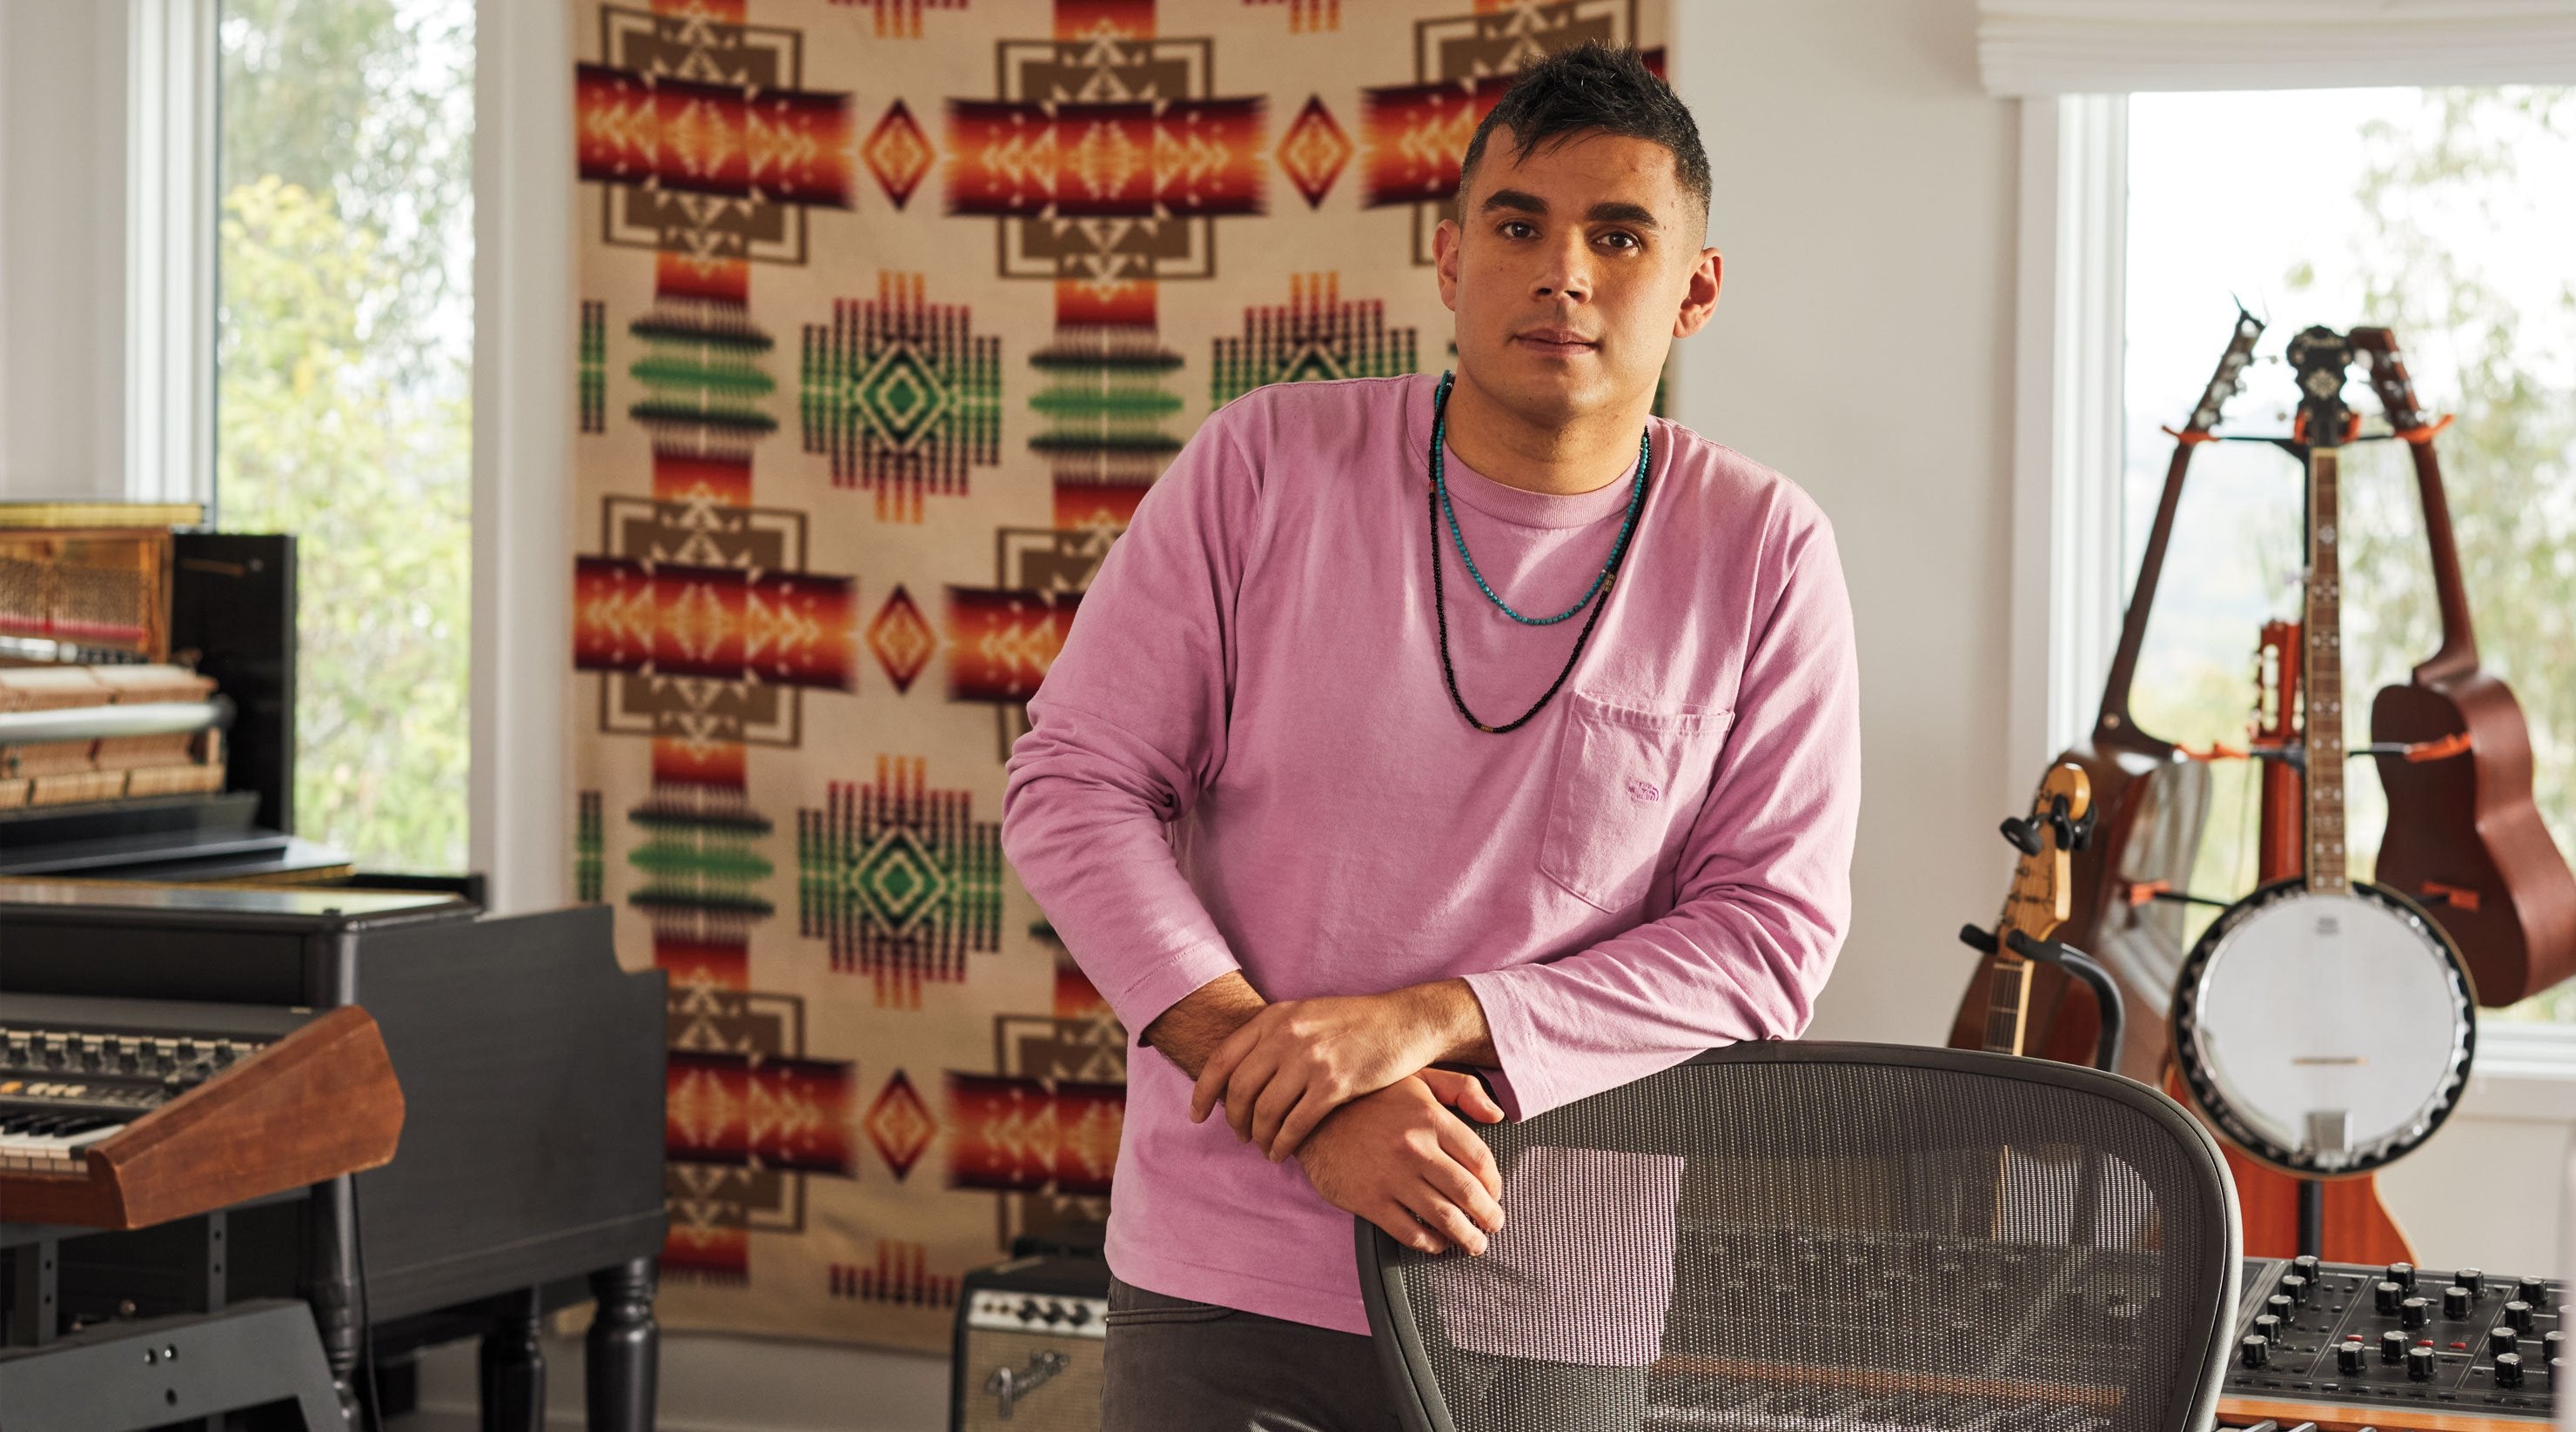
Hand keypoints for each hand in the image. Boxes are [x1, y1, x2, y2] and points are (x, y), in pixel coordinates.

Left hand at [1190, 988, 1469, 1159]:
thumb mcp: (1307, 1015)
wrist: (1405, 1022)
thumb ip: (1274, 1036)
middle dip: (1233, 1120)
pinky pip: (1295, 1125)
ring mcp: (1311, 1060)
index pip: (1221, 1059)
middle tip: (1239, 1135)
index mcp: (1275, 1018)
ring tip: (1264, 1147)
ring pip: (1265, 1111)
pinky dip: (1283, 1144)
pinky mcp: (1335, 1084)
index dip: (1203, 1093)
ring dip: (1259, 1137)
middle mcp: (1287, 1036)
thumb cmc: (1356, 1023)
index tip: (1196, 1116)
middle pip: (1239, 1090)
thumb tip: (1239, 1070)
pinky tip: (1282, 1153)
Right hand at [1296, 1071, 1507, 1256]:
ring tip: (1474, 1244)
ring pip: (1444, 1218)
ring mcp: (1392, 1176)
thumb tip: (1497, 1114)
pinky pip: (1410, 1232)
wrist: (1311, 1117)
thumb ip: (1460, 1089)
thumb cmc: (1369, 1098)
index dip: (1495, 1183)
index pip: (1480, 1160)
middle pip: (1468, 1193)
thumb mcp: (1416, 1077)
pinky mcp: (1369, 1200)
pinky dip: (1430, 1244)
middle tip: (1494, 1225)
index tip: (1495, 1194)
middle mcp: (1415, 1147)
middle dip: (1488, 1216)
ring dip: (1467, 1237)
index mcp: (1431, 1117)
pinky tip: (1436, 1243)